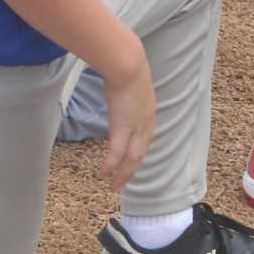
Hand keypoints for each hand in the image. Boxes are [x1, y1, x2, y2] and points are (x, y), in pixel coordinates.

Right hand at [98, 42, 156, 186]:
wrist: (128, 66)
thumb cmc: (127, 68)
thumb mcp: (131, 84)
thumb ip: (128, 93)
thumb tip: (119, 89)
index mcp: (149, 114)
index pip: (146, 140)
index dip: (139, 153)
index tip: (132, 163)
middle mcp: (146, 124)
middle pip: (140, 153)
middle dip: (131, 170)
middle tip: (123, 184)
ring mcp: (136, 128)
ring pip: (132, 158)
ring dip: (123, 174)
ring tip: (115, 186)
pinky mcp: (123, 128)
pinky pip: (117, 153)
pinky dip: (111, 165)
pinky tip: (104, 175)